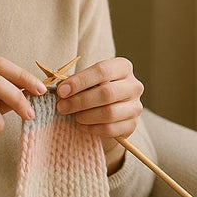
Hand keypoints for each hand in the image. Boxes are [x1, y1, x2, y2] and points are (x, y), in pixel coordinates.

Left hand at [56, 58, 143, 172]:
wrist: (109, 112)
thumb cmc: (94, 90)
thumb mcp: (87, 81)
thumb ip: (76, 82)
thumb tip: (60, 90)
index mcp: (123, 67)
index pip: (102, 71)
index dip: (79, 81)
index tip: (61, 91)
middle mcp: (134, 85)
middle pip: (107, 93)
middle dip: (80, 101)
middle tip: (62, 107)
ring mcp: (135, 106)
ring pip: (109, 113)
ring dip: (85, 116)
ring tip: (74, 116)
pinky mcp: (132, 125)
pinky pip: (110, 129)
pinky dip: (92, 128)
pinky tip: (82, 125)